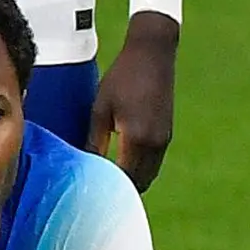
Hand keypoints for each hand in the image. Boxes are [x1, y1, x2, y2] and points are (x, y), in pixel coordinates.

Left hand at [90, 12, 180, 187]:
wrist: (152, 55)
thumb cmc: (121, 79)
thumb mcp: (100, 109)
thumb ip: (94, 141)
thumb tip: (82, 165)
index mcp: (138, 139)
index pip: (124, 178)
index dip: (108, 190)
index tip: (89, 194)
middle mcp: (156, 144)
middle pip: (140, 182)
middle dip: (120, 190)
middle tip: (95, 193)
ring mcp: (165, 139)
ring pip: (149, 173)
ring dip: (131, 179)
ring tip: (105, 182)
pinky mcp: (167, 133)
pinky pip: (153, 161)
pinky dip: (139, 168)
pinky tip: (120, 164)